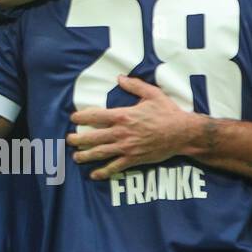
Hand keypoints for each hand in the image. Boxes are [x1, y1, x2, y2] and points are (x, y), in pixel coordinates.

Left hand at [66, 76, 191, 179]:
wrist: (182, 133)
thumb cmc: (168, 112)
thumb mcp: (152, 94)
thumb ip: (134, 85)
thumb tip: (119, 77)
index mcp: (123, 115)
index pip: (96, 116)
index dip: (82, 117)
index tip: (73, 118)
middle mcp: (121, 132)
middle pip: (93, 137)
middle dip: (78, 139)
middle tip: (69, 140)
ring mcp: (127, 147)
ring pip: (100, 153)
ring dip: (85, 155)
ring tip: (75, 156)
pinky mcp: (134, 159)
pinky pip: (115, 167)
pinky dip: (103, 171)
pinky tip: (93, 174)